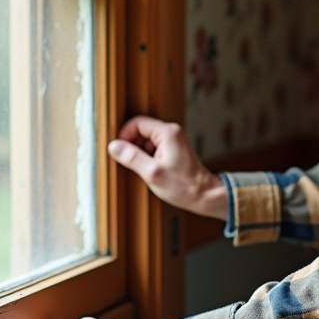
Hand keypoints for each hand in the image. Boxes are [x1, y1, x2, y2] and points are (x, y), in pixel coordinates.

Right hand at [108, 116, 226, 219]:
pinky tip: (149, 170)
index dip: (124, 135)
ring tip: (141, 169)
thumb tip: (114, 146)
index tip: (118, 150)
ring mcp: (175, 140)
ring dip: (139, 152)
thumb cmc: (183, 186)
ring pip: (147, 139)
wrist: (205, 195)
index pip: (137, 123)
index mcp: (167, 133)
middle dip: (132, 145)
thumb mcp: (152, 173)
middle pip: (142, 130)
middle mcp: (172, 132)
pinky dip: (148, 156)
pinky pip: (155, 146)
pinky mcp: (175, 148)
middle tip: (128, 162)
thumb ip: (132, 157)